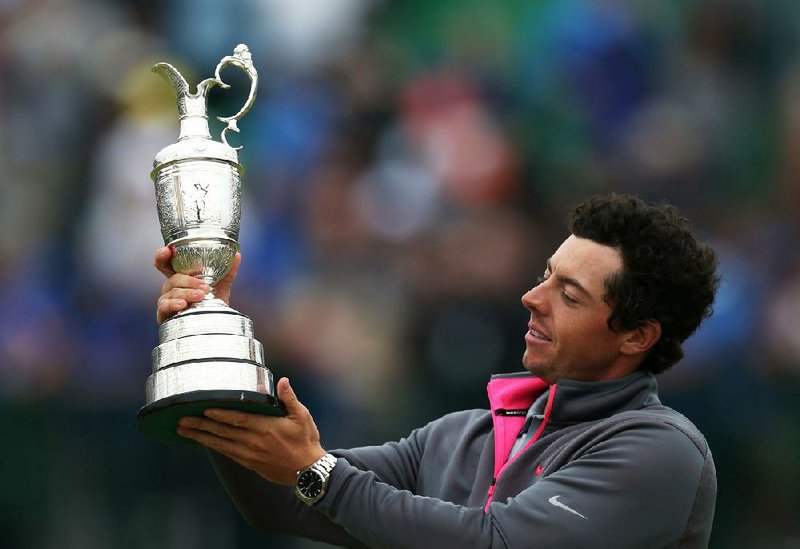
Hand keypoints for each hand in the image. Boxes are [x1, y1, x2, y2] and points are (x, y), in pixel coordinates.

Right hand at [153, 246, 241, 323]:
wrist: (214, 326)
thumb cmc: (212, 304)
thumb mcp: (221, 286)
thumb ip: (228, 271)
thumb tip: (237, 255)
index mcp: (181, 278)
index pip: (166, 264)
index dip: (162, 256)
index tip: (167, 251)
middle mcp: (171, 288)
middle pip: (172, 278)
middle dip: (187, 280)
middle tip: (204, 286)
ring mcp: (167, 300)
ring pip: (172, 292)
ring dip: (187, 293)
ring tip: (201, 295)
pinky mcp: (165, 314)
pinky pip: (165, 306)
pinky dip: (174, 304)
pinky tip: (183, 304)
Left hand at [176, 378, 326, 484]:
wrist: (308, 471)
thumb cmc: (305, 441)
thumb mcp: (302, 416)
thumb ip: (289, 398)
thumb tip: (282, 381)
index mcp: (266, 427)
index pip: (238, 419)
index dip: (220, 414)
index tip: (204, 409)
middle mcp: (254, 441)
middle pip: (223, 432)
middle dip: (201, 425)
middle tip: (182, 420)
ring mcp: (249, 454)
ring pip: (220, 444)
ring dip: (201, 437)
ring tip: (184, 431)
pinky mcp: (249, 463)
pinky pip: (227, 453)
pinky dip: (213, 447)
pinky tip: (202, 442)